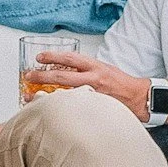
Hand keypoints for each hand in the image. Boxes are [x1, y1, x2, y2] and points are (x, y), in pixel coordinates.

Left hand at [25, 51, 147, 118]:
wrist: (138, 98)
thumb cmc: (121, 83)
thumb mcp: (104, 68)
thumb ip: (86, 68)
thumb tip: (67, 69)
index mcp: (95, 67)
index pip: (70, 58)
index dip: (53, 57)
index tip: (40, 57)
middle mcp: (92, 79)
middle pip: (62, 77)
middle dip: (42, 76)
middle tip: (29, 76)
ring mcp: (91, 95)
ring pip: (63, 94)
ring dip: (45, 95)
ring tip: (30, 96)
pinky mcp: (92, 108)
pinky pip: (71, 107)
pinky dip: (58, 108)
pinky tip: (47, 109)